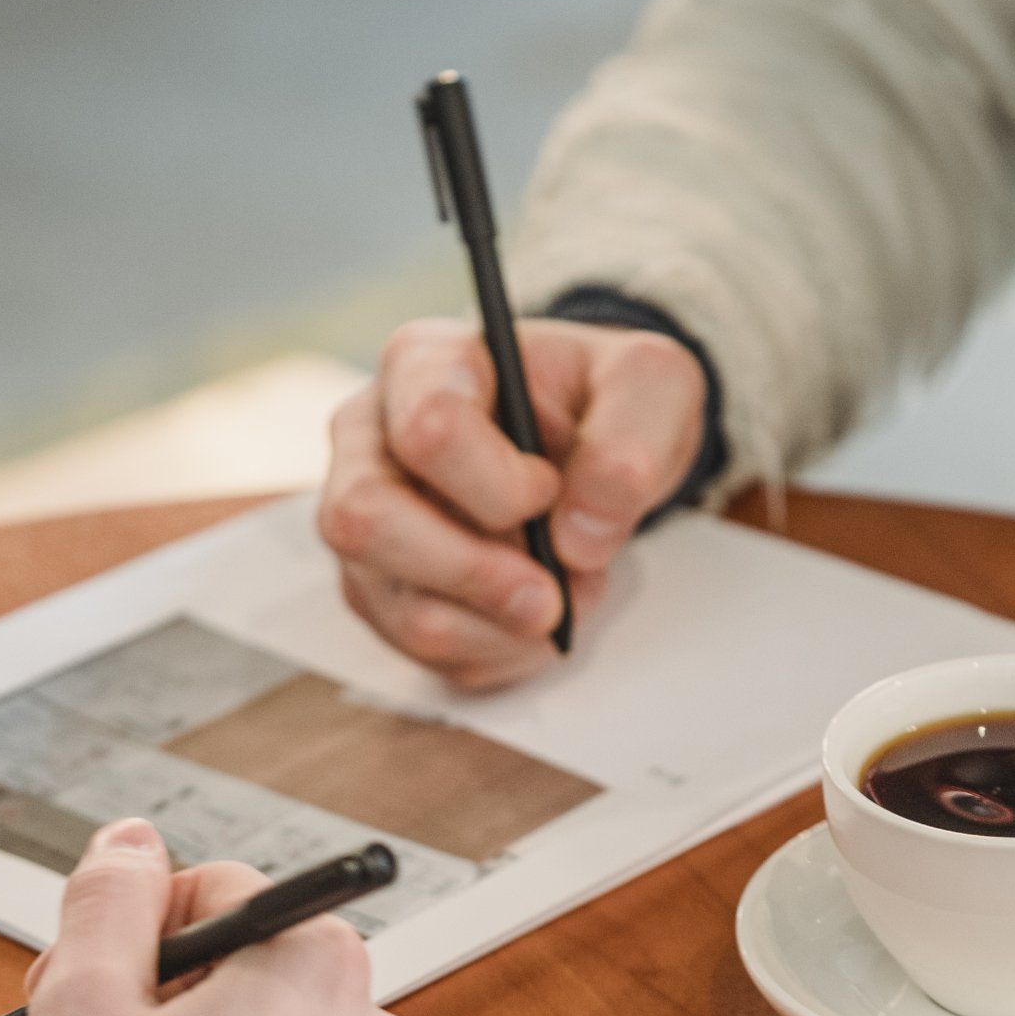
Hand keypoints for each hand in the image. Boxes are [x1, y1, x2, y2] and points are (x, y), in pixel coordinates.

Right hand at [319, 316, 706, 687]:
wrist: (594, 446)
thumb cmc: (603, 403)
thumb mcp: (650, 385)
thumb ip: (631, 438)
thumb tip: (578, 537)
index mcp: (422, 364)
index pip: (427, 430)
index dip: (500, 484)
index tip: (552, 490)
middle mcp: (369, 441)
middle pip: (364, 522)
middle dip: (474, 576)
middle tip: (551, 596)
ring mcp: (366, 524)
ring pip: (400, 606)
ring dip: (500, 626)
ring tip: (563, 597)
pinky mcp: (383, 592)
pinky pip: (426, 651)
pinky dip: (498, 652)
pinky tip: (536, 617)